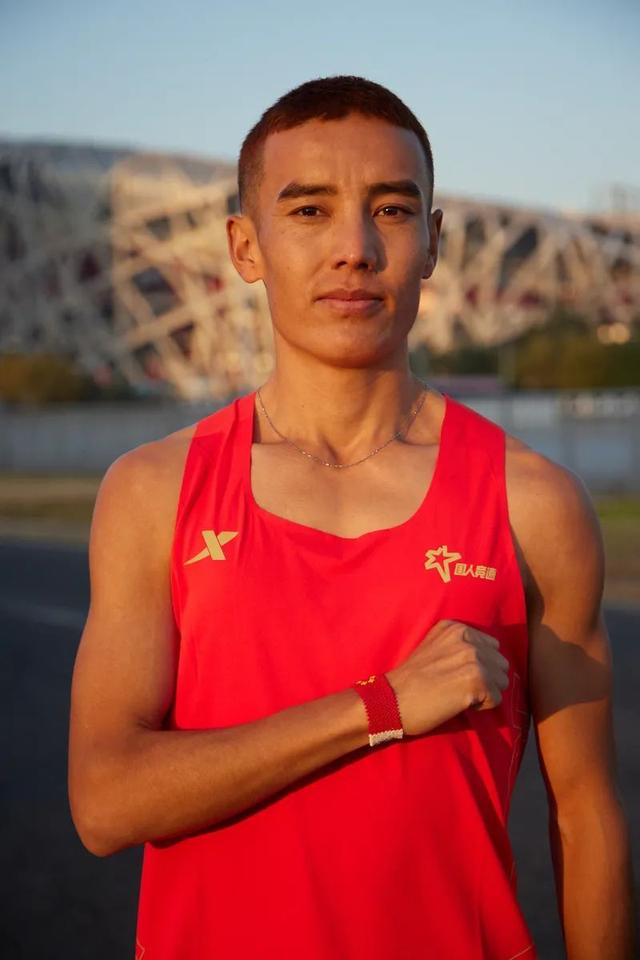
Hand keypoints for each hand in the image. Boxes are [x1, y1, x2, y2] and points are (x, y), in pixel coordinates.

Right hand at [385, 619, 509, 735]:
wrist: (392, 700)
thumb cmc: (410, 680)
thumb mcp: (433, 647)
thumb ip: (458, 645)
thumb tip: (488, 657)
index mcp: (456, 628)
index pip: (491, 647)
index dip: (479, 666)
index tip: (457, 675)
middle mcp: (466, 638)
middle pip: (500, 663)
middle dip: (486, 679)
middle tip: (459, 687)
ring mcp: (473, 657)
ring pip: (502, 681)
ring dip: (485, 693)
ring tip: (459, 695)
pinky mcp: (477, 680)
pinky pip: (496, 699)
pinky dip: (482, 706)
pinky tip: (459, 703)